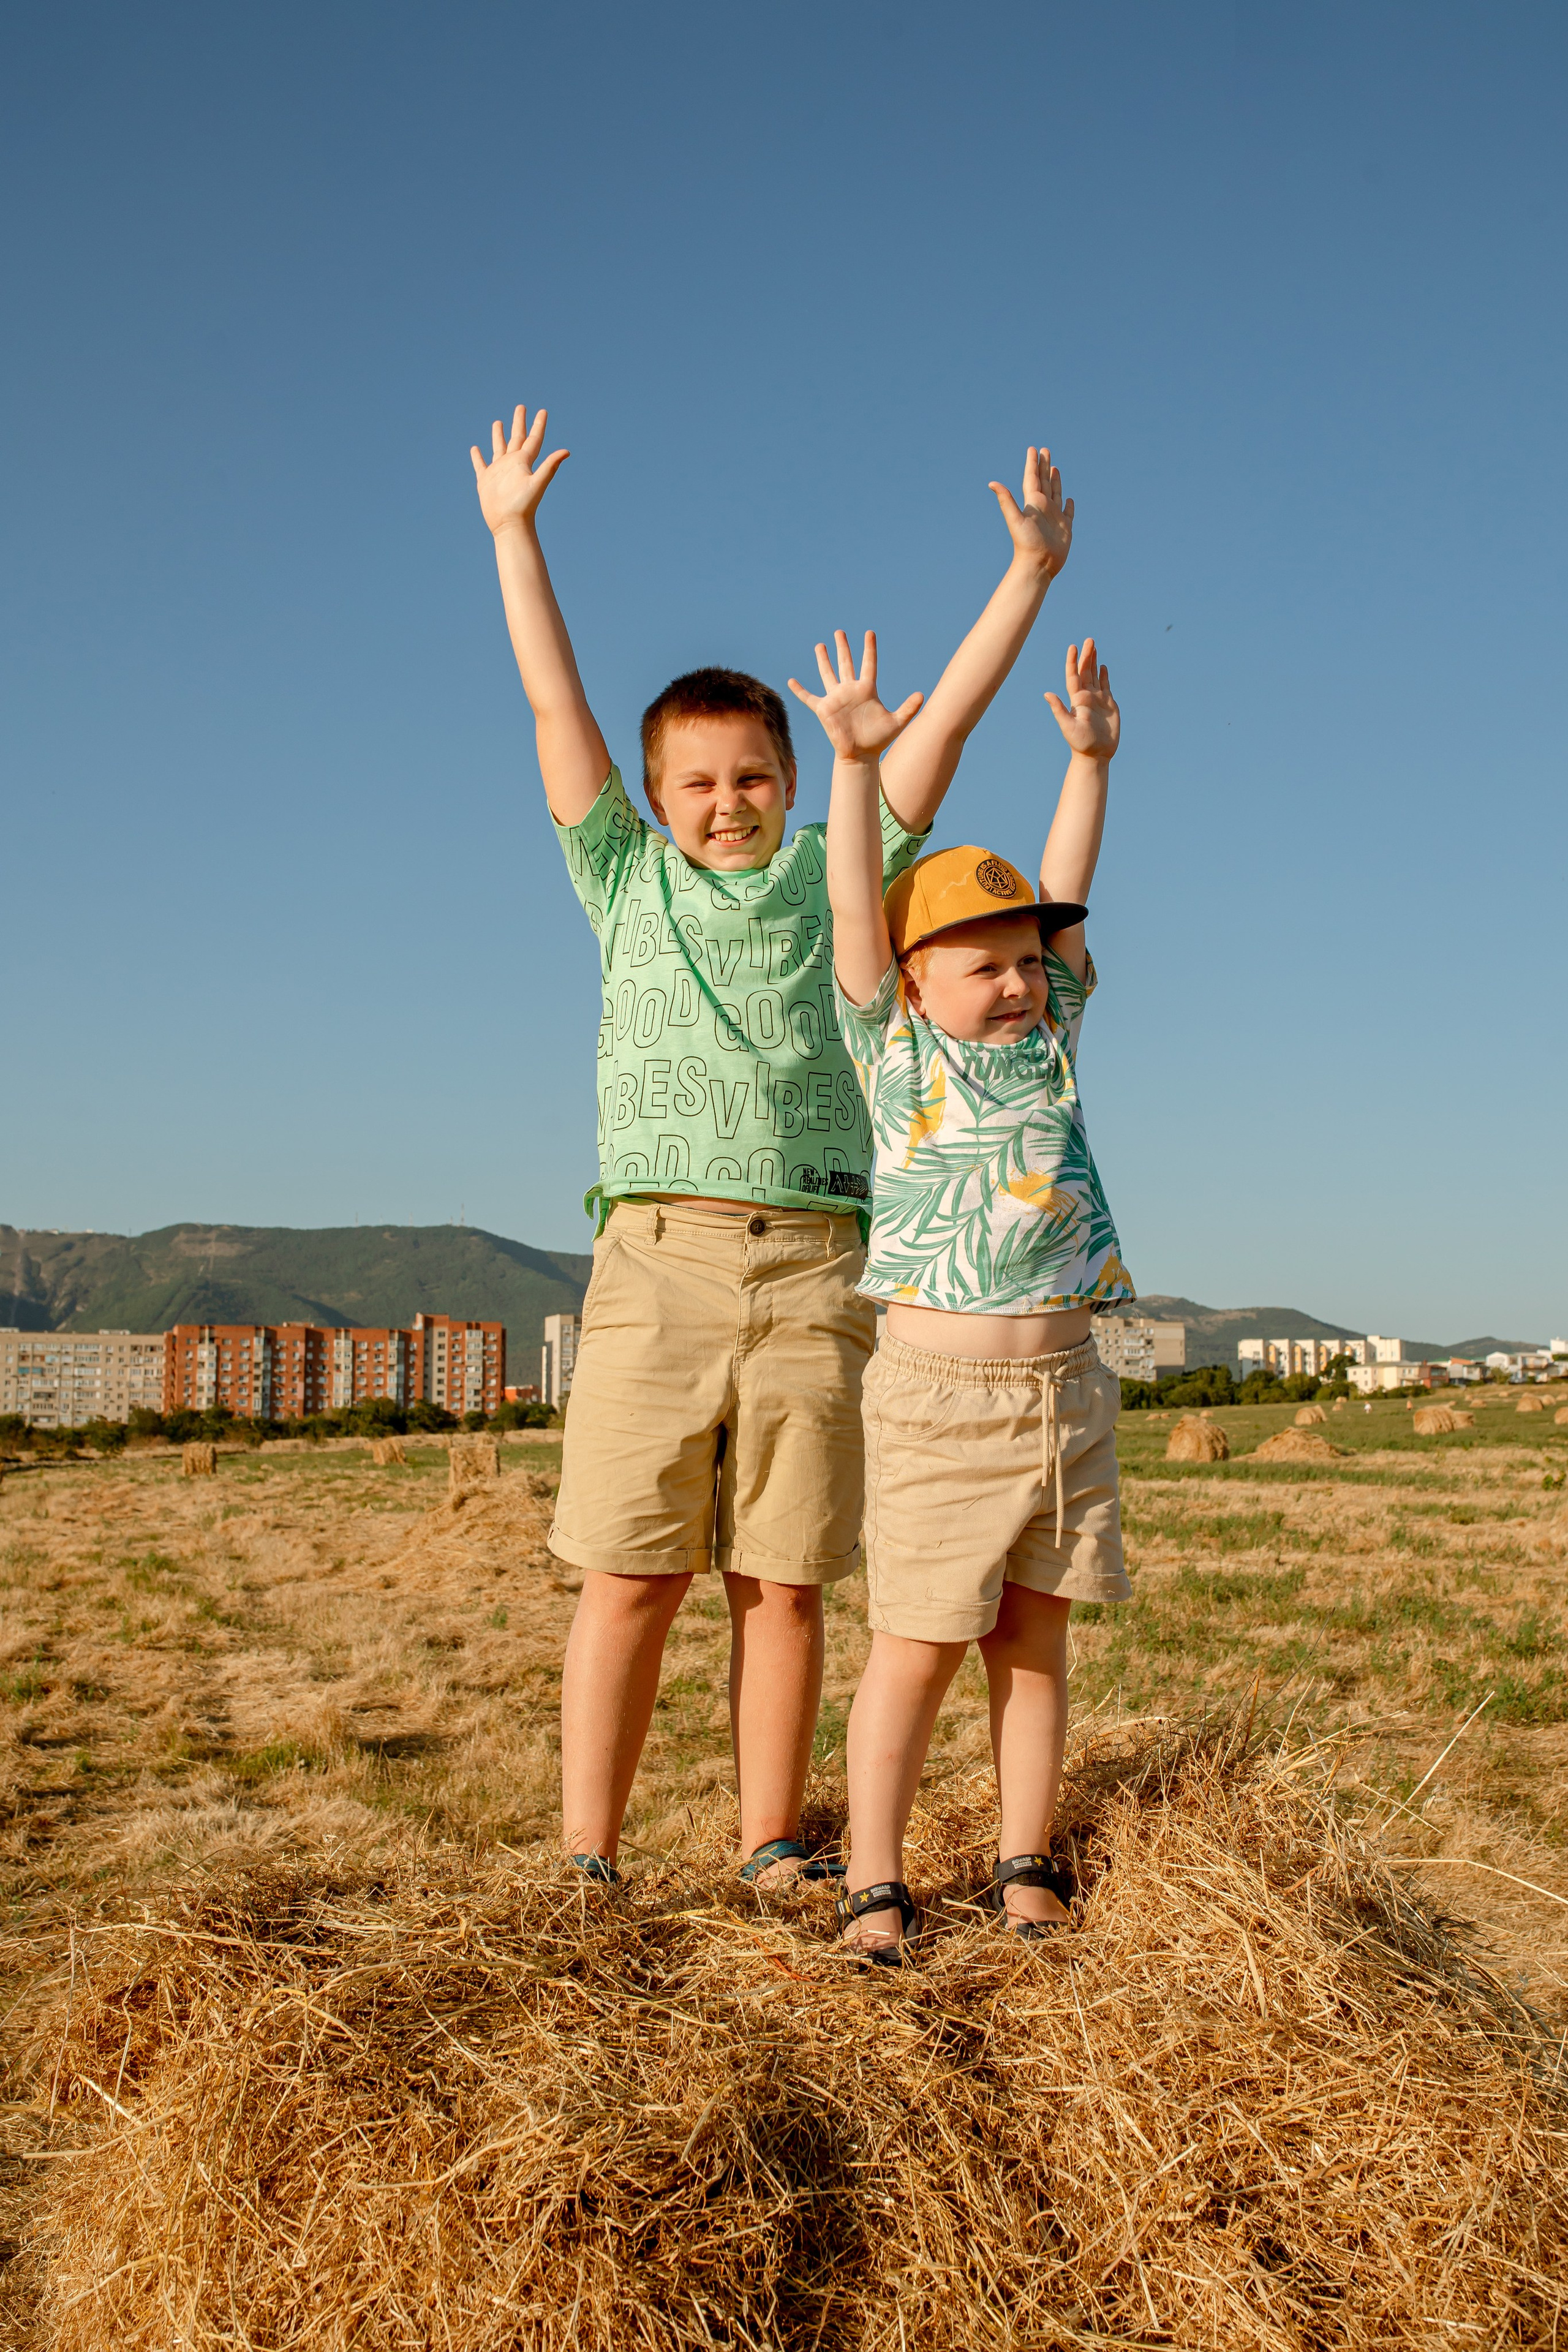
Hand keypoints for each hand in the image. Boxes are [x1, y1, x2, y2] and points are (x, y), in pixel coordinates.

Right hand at [470, 404, 568, 536]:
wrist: (509, 524)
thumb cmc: (524, 505)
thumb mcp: (537, 482)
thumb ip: (550, 466)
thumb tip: (567, 451)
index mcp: (524, 462)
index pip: (534, 439)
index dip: (538, 425)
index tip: (543, 411)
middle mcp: (512, 464)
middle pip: (516, 438)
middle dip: (519, 422)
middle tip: (521, 407)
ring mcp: (499, 471)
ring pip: (499, 447)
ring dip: (499, 435)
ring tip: (498, 422)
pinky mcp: (486, 480)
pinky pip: (480, 465)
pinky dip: (477, 457)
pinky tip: (475, 449)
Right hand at [787, 631, 922, 761]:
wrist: (860, 754)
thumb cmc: (878, 740)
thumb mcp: (896, 722)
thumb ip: (908, 708)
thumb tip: (922, 695)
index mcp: (867, 690)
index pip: (868, 664)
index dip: (870, 649)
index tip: (870, 633)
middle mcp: (850, 690)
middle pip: (846, 663)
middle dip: (843, 648)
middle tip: (840, 632)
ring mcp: (836, 699)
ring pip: (828, 674)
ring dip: (823, 660)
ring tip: (820, 645)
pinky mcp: (824, 710)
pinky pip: (809, 698)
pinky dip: (799, 690)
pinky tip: (791, 681)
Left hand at [989, 445, 1072, 577]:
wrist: (1038, 564)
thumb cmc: (1026, 543)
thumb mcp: (1015, 519)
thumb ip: (1006, 500)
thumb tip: (991, 483)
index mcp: (1032, 503)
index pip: (1032, 478)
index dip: (1032, 463)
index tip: (1033, 449)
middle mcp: (1043, 508)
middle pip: (1044, 481)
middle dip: (1044, 466)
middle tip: (1045, 450)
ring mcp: (1054, 517)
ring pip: (1055, 493)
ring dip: (1055, 481)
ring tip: (1055, 468)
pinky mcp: (1065, 527)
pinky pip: (1068, 512)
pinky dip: (1068, 505)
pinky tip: (1068, 498)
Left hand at [1044, 638, 1118, 759]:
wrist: (1096, 754)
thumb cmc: (1080, 743)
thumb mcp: (1068, 726)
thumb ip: (1059, 710)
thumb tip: (1047, 694)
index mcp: (1076, 700)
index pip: (1073, 676)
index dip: (1072, 662)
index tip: (1073, 647)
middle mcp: (1086, 697)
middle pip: (1085, 672)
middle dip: (1086, 655)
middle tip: (1089, 640)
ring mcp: (1097, 700)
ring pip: (1094, 676)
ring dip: (1093, 661)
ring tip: (1094, 647)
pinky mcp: (1108, 704)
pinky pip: (1105, 685)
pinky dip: (1103, 675)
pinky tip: (1102, 666)